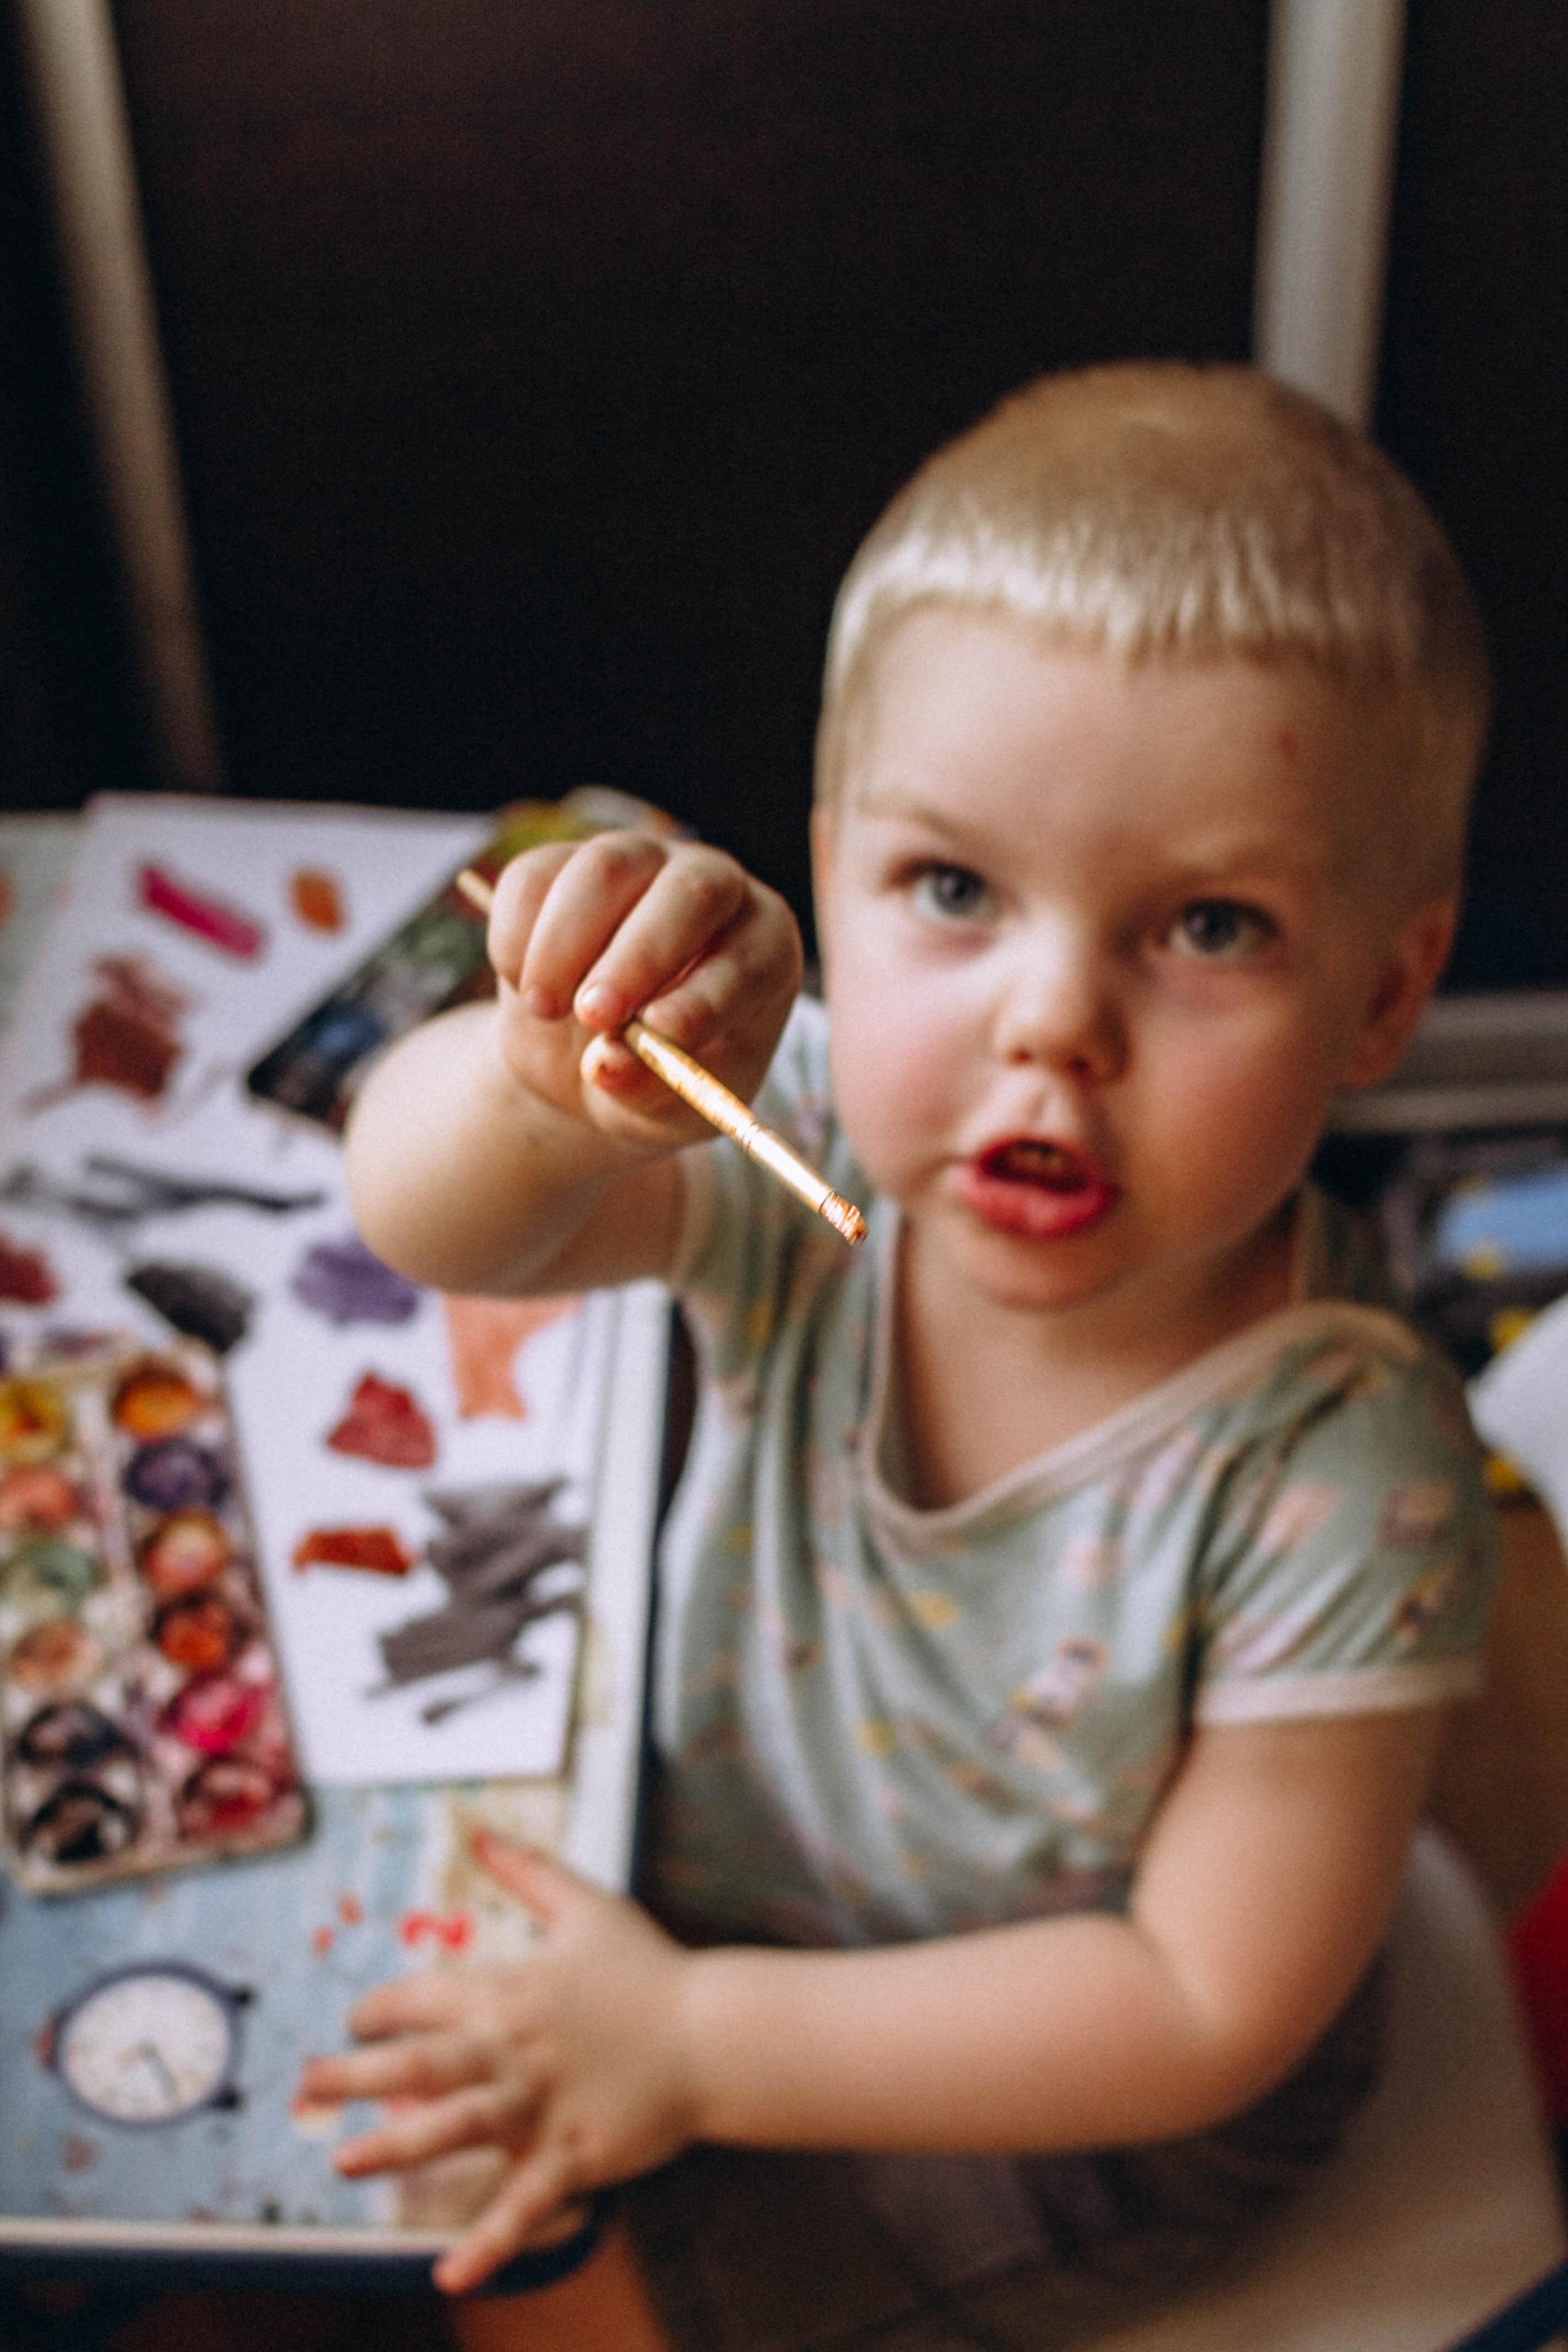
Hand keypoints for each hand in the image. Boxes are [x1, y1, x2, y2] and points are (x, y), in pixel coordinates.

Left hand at [296, 1838, 699, 2294]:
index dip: (379, 2009)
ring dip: (392, 2147)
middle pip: (417, 2064)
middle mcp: (513, 2049)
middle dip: (353, 2077)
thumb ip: (529, 1871)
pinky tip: (449, 2276)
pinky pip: (521, 2204)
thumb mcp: (588, 1905)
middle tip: (306, 2088)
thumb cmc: (649, 1970)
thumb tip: (478, 1831)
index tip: (355, 2023)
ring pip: (453, 2128)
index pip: (422, 1997)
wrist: (713, 2033)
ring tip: (341, 2161)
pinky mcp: (572, 2155)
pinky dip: (486, 2243)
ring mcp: (540, 2107)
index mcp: (510, 1990)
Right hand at [483, 831, 802, 1155]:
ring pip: (606, 869)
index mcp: (764, 950)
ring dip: (566, 944)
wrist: (585, 1066)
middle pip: (690, 892)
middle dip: (639, 956)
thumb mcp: (668, 1112)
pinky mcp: (564, 864)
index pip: (753, 957)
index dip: (709, 992)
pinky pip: (535, 877)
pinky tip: (525, 986)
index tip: (661, 1032)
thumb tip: (608, 1067)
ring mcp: (639, 864)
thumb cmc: (656, 1086)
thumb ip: (652, 1093)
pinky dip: (517, 936)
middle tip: (595, 1016)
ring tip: (547, 1010)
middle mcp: (712, 890)